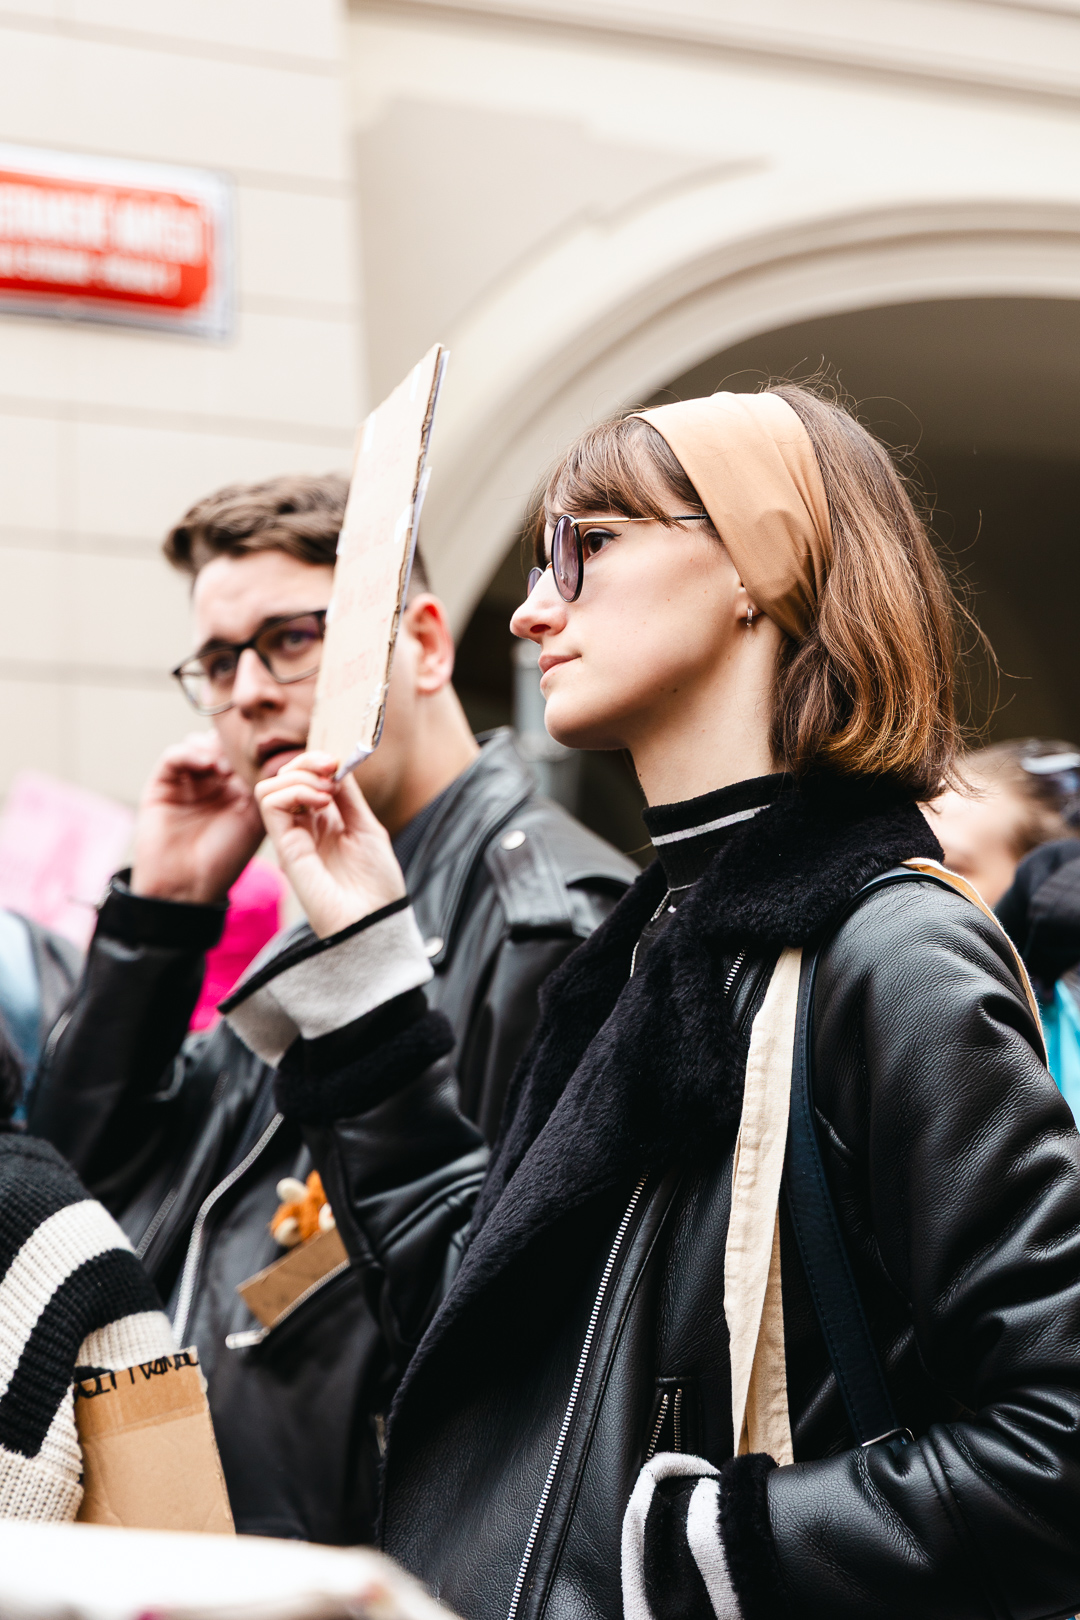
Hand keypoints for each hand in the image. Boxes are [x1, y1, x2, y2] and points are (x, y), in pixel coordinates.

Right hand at [131, 733, 264, 903]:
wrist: (187, 884)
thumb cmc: (225, 858)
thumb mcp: (255, 821)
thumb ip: (265, 789)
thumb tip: (280, 758)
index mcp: (235, 788)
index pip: (244, 754)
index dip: (255, 750)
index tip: (270, 753)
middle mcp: (210, 781)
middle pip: (222, 745)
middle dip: (233, 747)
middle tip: (245, 758)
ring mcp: (186, 781)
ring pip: (199, 744)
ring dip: (213, 749)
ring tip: (226, 768)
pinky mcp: (161, 784)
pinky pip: (174, 756)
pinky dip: (190, 754)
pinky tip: (207, 765)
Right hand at [255, 752, 404, 938]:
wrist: (376, 919)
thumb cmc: (377, 883)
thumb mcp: (366, 827)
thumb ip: (348, 796)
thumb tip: (334, 763)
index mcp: (322, 821)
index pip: (302, 777)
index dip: (316, 761)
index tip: (338, 762)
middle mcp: (302, 828)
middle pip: (283, 777)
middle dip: (307, 762)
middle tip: (332, 771)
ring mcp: (291, 838)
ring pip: (269, 786)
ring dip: (299, 776)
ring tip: (327, 793)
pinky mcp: (285, 848)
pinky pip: (270, 804)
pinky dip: (294, 790)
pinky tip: (320, 802)